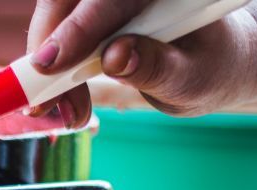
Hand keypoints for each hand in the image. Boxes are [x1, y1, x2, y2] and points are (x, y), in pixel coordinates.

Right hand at [26, 0, 256, 126]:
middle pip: (67, 2)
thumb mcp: (193, 76)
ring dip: (47, 66)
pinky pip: (57, 30)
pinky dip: (53, 68)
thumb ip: (155, 67)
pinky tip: (63, 98)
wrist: (212, 61)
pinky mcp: (90, 9)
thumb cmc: (210, 66)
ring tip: (66, 111)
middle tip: (44, 105)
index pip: (107, 1)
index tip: (49, 64)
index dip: (75, 30)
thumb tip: (113, 58)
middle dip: (49, 50)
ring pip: (56, 16)